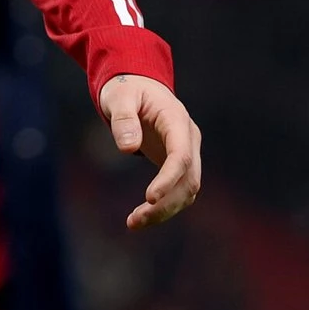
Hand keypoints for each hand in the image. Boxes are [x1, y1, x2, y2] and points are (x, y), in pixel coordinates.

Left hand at [99, 73, 201, 228]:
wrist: (138, 85)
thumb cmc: (127, 88)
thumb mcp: (119, 95)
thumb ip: (123, 119)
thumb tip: (128, 149)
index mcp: (177, 121)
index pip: (181, 156)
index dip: (169, 179)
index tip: (150, 198)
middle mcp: (188, 140)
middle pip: (189, 180)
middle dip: (165, 204)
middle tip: (134, 220)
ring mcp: (187, 153)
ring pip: (186, 190)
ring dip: (164, 211)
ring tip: (133, 223)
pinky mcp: (177, 164)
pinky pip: (177, 190)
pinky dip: (163, 206)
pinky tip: (140, 217)